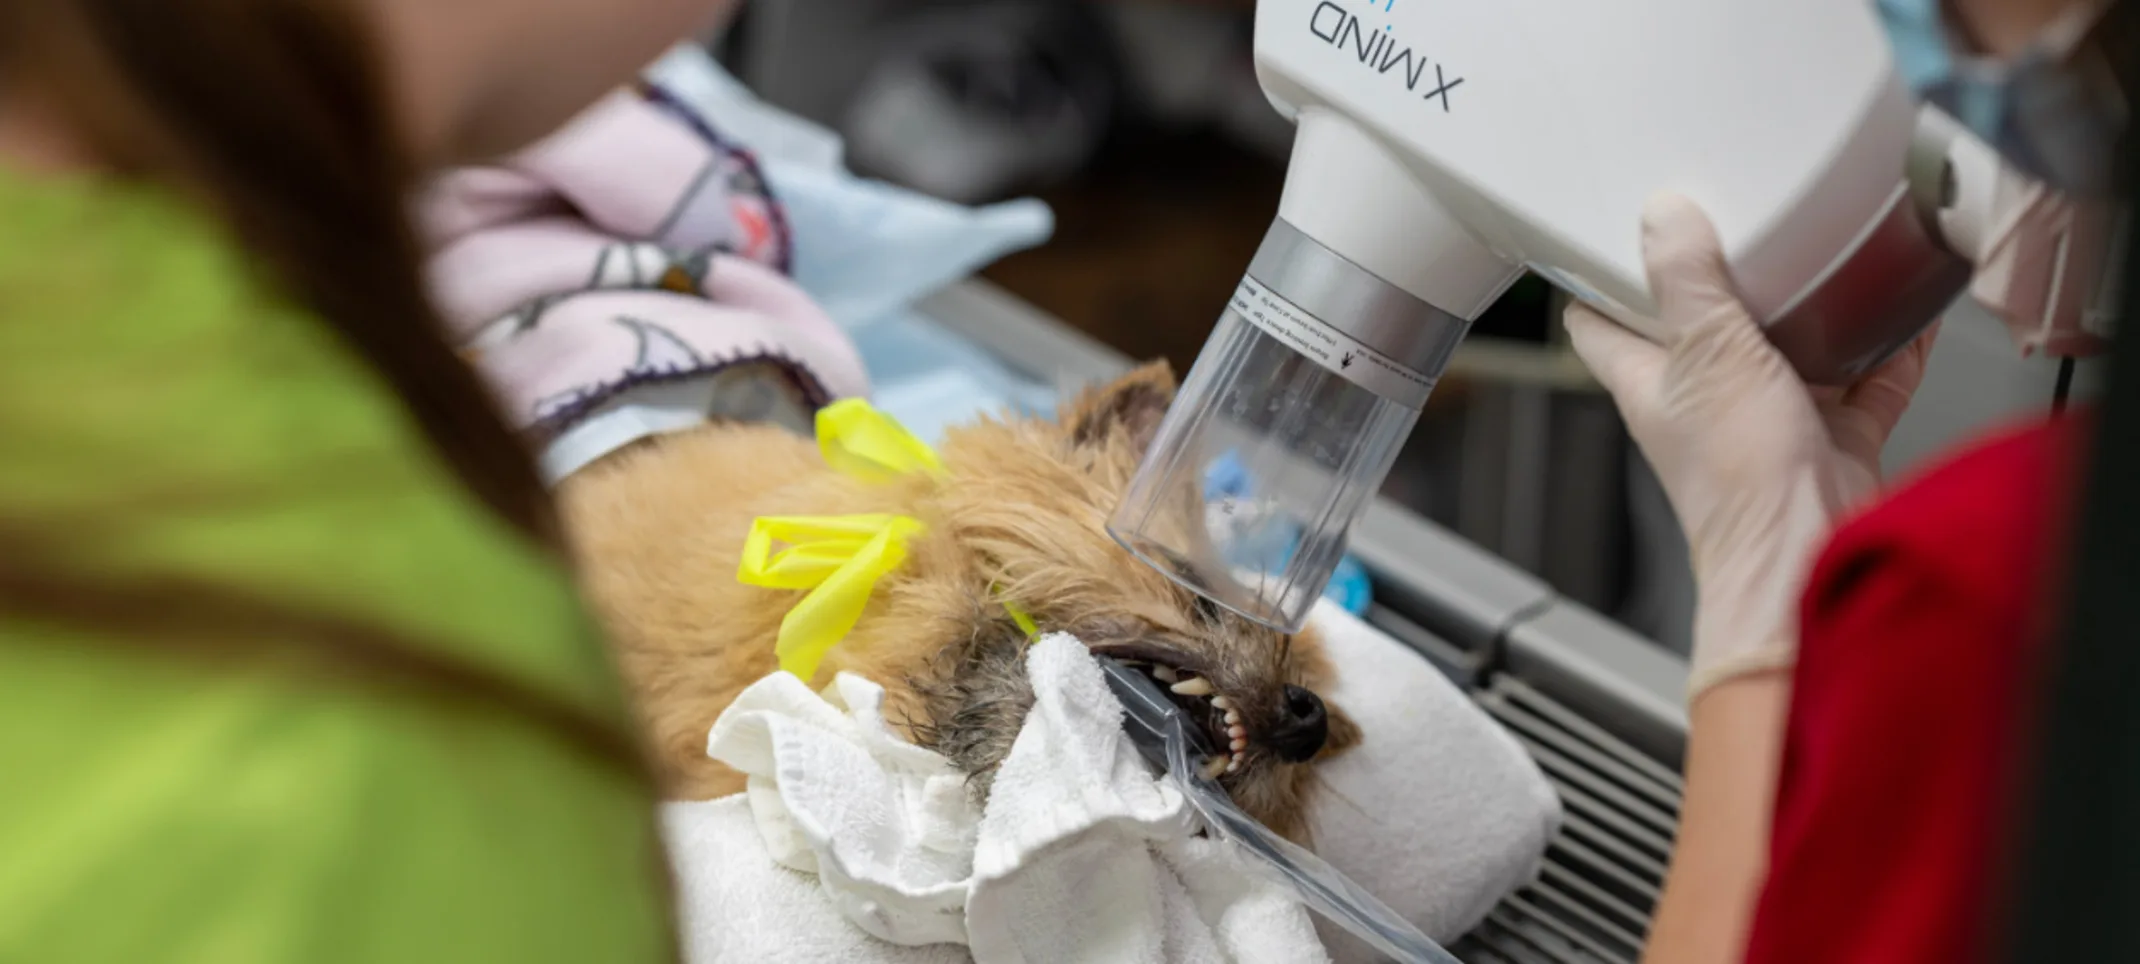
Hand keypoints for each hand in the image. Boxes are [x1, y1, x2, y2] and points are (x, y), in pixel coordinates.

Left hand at [1566, 195, 1936, 702]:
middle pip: (1699, 330)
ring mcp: (1766, 420)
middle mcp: (1703, 401)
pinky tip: (1903, 313)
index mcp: (1650, 382)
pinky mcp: (1829, 438)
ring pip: (1785, 350)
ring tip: (1820, 253)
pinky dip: (1885, 349)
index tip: (1609, 236)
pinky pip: (1863, 382)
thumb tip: (1662, 216)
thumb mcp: (1706, 355)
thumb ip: (1685, 282)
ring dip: (1806, 310)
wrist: (1806, 550)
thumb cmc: (1738, 480)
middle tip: (1737, 225)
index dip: (1596, 281)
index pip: (1600, 325)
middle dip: (1718, 282)